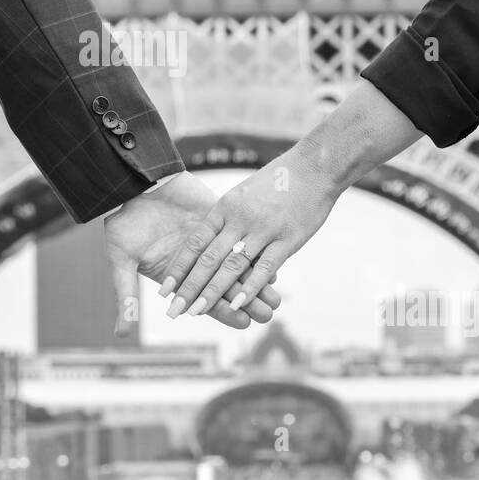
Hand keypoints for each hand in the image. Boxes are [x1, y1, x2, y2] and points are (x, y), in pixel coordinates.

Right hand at [105, 171, 282, 334]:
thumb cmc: (122, 225)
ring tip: (277, 295)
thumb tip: (121, 334)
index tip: (244, 323)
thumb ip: (126, 296)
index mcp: (179, 277)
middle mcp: (197, 264)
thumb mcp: (122, 261)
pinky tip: (273, 260)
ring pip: (238, 266)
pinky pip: (240, 238)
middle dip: (248, 302)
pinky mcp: (217, 219)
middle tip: (269, 314)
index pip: (206, 300)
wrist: (130, 187)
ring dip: (257, 281)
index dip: (224, 312)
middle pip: (228, 288)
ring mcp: (209, 242)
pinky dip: (255, 250)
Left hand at [159, 141, 340, 319]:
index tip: (163, 289)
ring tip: (197, 311)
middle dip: (189, 288)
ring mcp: (264, 229)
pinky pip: (265, 267)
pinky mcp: (287, 239)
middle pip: (208, 259)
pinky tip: (238, 305)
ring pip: (233, 266)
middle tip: (173, 311)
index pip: (195, 243)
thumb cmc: (278, 182)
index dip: (178, 268)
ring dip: (213, 292)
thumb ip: (228, 218)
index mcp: (225, 208)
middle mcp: (240, 219)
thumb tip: (211, 241)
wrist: (314, 167)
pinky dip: (250, 287)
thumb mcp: (244, 194)